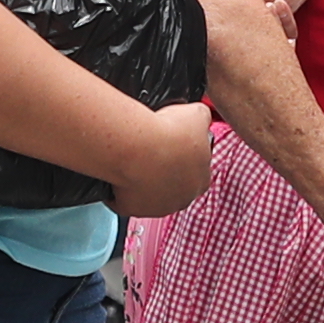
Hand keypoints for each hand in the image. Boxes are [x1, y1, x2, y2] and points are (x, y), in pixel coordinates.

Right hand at [110, 102, 215, 220]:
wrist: (139, 145)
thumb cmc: (167, 134)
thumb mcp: (198, 114)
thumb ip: (203, 120)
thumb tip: (200, 117)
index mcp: (202, 179)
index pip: (197, 171)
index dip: (184, 156)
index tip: (173, 144)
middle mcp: (182, 198)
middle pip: (174, 185)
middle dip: (164, 171)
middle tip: (153, 151)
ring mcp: (156, 206)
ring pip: (149, 194)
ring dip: (143, 179)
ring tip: (135, 158)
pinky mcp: (132, 208)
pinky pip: (124, 199)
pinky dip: (121, 187)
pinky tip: (121, 170)